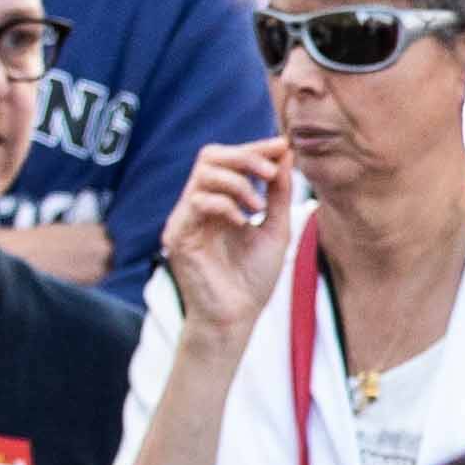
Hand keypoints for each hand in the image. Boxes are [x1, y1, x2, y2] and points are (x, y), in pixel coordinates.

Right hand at [159, 140, 294, 338]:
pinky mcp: (178, 235)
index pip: (228, 160)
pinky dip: (224, 204)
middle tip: (270, 172)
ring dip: (238, 182)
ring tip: (258, 206)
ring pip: (203, 174)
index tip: (282, 146)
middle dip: (245, 156)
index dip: (254, 148)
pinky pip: (197, 201)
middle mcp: (198, 206)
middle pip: (211, 156)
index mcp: (219, 203)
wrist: (237, 317)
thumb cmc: (253, 279)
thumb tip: (285, 155)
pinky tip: (242, 222)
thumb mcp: (275, 228)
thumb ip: (278, 193)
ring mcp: (185, 219)